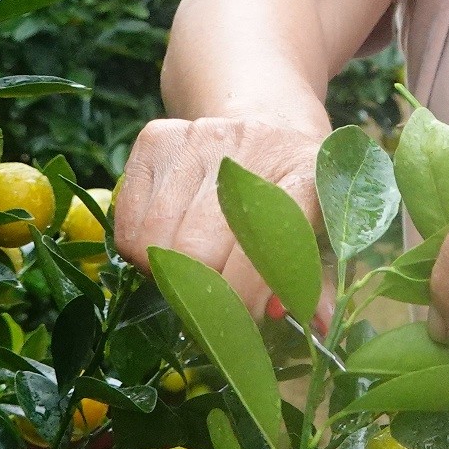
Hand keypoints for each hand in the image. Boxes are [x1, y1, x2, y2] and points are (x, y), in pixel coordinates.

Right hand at [116, 116, 325, 312]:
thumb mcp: (318, 229)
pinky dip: (139, 252)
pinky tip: (167, 243)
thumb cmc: (292, 193)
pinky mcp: (158, 138)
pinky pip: (127, 224)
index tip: (247, 318)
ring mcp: (198, 138)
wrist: (265, 124)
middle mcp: (250, 146)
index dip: (250, 296)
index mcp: (303, 172)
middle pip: (197, 251)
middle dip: (202, 291)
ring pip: (154, 242)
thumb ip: (315, 279)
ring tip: (191, 269)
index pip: (265, 246)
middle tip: (214, 297)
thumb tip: (320, 324)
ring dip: (167, 274)